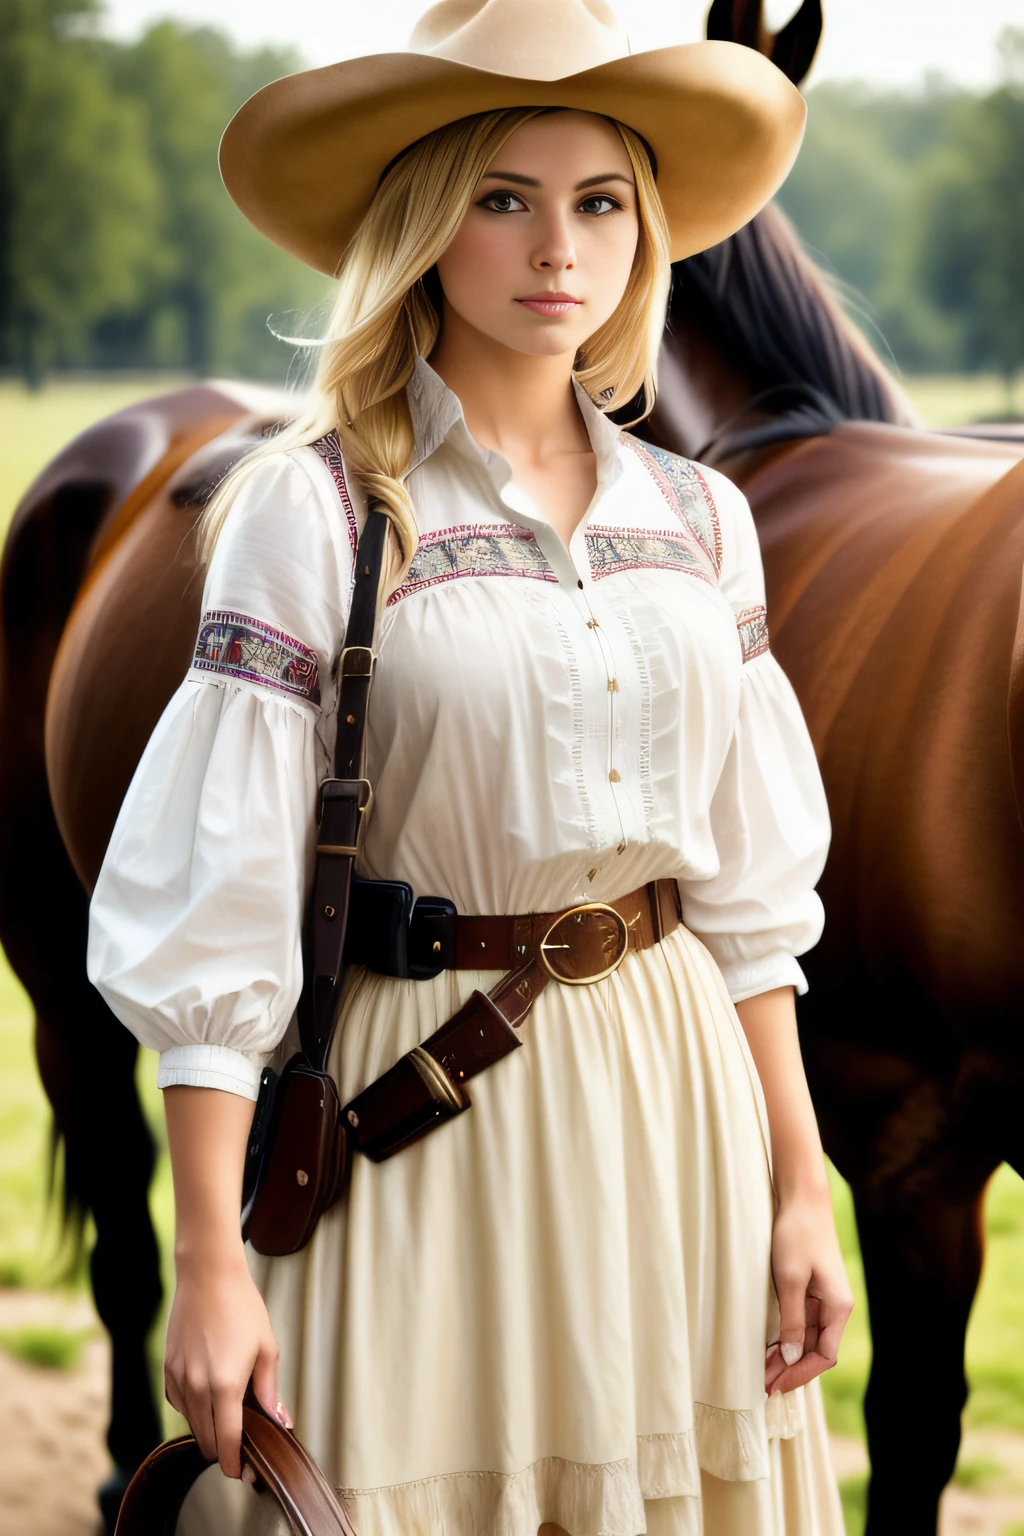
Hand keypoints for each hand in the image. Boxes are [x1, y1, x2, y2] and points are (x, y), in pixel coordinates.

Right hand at [164, 1252, 289, 1478]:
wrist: (208, 1275)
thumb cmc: (243, 1307)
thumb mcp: (266, 1346)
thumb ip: (270, 1389)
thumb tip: (278, 1421)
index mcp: (226, 1385)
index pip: (228, 1442)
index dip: (236, 1463)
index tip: (243, 1471)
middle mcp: (198, 1387)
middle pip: (207, 1439)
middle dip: (223, 1448)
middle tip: (241, 1441)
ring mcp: (179, 1378)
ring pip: (191, 1424)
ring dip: (207, 1429)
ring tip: (227, 1416)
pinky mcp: (167, 1368)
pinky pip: (179, 1403)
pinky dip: (192, 1409)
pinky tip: (207, 1395)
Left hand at [763, 1188, 852, 1396]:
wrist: (802, 1200)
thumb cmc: (797, 1236)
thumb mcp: (789, 1280)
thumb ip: (792, 1321)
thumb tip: (791, 1358)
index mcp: (838, 1308)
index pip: (823, 1356)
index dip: (800, 1373)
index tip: (775, 1384)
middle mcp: (836, 1308)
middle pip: (816, 1351)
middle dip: (791, 1369)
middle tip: (763, 1384)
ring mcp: (825, 1300)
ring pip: (808, 1339)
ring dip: (787, 1355)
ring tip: (762, 1370)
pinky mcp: (813, 1290)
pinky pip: (802, 1323)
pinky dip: (787, 1337)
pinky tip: (769, 1346)